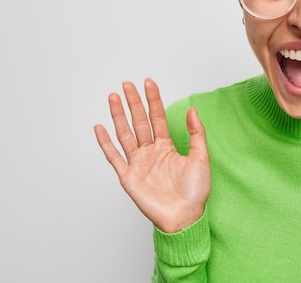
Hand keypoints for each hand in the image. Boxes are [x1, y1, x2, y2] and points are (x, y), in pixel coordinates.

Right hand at [94, 79, 210, 232]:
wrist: (185, 217)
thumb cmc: (195, 191)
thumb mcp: (201, 157)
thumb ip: (196, 133)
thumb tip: (193, 109)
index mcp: (167, 147)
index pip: (157, 118)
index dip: (153, 100)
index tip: (149, 83)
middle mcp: (150, 153)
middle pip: (139, 122)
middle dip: (134, 103)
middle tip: (128, 84)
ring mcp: (138, 163)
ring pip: (125, 134)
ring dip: (118, 116)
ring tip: (113, 97)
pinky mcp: (128, 177)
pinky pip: (114, 157)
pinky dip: (105, 143)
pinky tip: (99, 127)